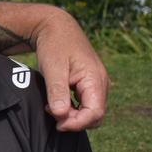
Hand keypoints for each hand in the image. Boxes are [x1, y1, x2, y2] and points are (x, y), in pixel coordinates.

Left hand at [34, 11, 108, 130]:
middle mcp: (100, 83)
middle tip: (51, 113)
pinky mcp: (89, 84)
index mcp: (95, 79)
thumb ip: (57, 92)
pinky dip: (72, 108)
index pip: (96, 113)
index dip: (77, 124)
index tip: (57, 123)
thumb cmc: (54, 45)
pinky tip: (56, 103)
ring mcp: (96, 83)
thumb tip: (61, 115)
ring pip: (90, 111)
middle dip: (75, 121)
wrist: (55, 28)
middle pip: (95, 115)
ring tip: (51, 107)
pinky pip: (86, 103)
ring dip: (72, 115)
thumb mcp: (52, 68)